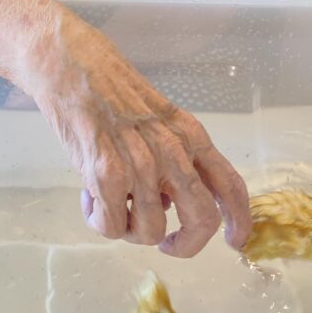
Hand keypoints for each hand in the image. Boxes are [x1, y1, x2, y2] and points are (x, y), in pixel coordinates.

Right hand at [26, 8, 250, 257]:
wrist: (72, 68)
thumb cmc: (112, 92)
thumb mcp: (159, 120)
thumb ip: (174, 159)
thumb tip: (168, 203)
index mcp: (191, 136)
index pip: (230, 185)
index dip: (239, 221)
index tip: (236, 242)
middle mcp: (173, 153)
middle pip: (202, 221)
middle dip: (186, 245)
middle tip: (166, 243)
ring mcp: (141, 167)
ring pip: (150, 233)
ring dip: (129, 229)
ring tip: (110, 201)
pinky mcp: (106, 177)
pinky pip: (111, 228)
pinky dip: (99, 221)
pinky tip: (88, 196)